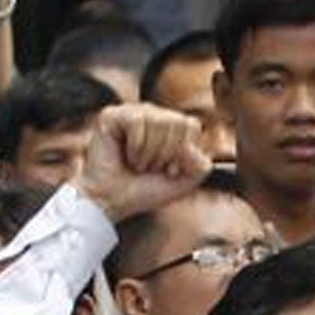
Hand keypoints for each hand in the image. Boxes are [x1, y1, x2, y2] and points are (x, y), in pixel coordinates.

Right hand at [75, 105, 210, 221]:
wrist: (116, 201)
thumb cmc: (148, 189)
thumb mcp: (187, 181)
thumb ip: (202, 164)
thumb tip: (189, 146)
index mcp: (173, 127)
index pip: (192, 124)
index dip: (183, 152)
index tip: (170, 169)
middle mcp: (154, 115)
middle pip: (177, 121)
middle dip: (167, 153)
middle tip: (151, 167)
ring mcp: (132, 113)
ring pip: (158, 121)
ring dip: (149, 152)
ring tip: (139, 163)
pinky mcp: (112, 115)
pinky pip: (136, 121)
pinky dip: (135, 146)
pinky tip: (127, 156)